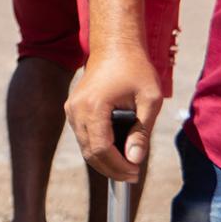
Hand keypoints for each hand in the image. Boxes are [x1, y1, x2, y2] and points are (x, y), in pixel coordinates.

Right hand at [65, 46, 162, 181]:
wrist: (115, 46)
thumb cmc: (136, 69)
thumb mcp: (149, 100)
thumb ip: (141, 131)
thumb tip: (134, 160)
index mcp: (93, 106)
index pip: (101, 149)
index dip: (119, 167)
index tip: (136, 173)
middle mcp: (76, 109)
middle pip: (90, 152)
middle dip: (111, 169)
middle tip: (133, 175)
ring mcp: (71, 108)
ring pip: (84, 147)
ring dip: (104, 160)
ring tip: (127, 165)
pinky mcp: (73, 108)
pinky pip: (83, 136)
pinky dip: (97, 148)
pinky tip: (116, 151)